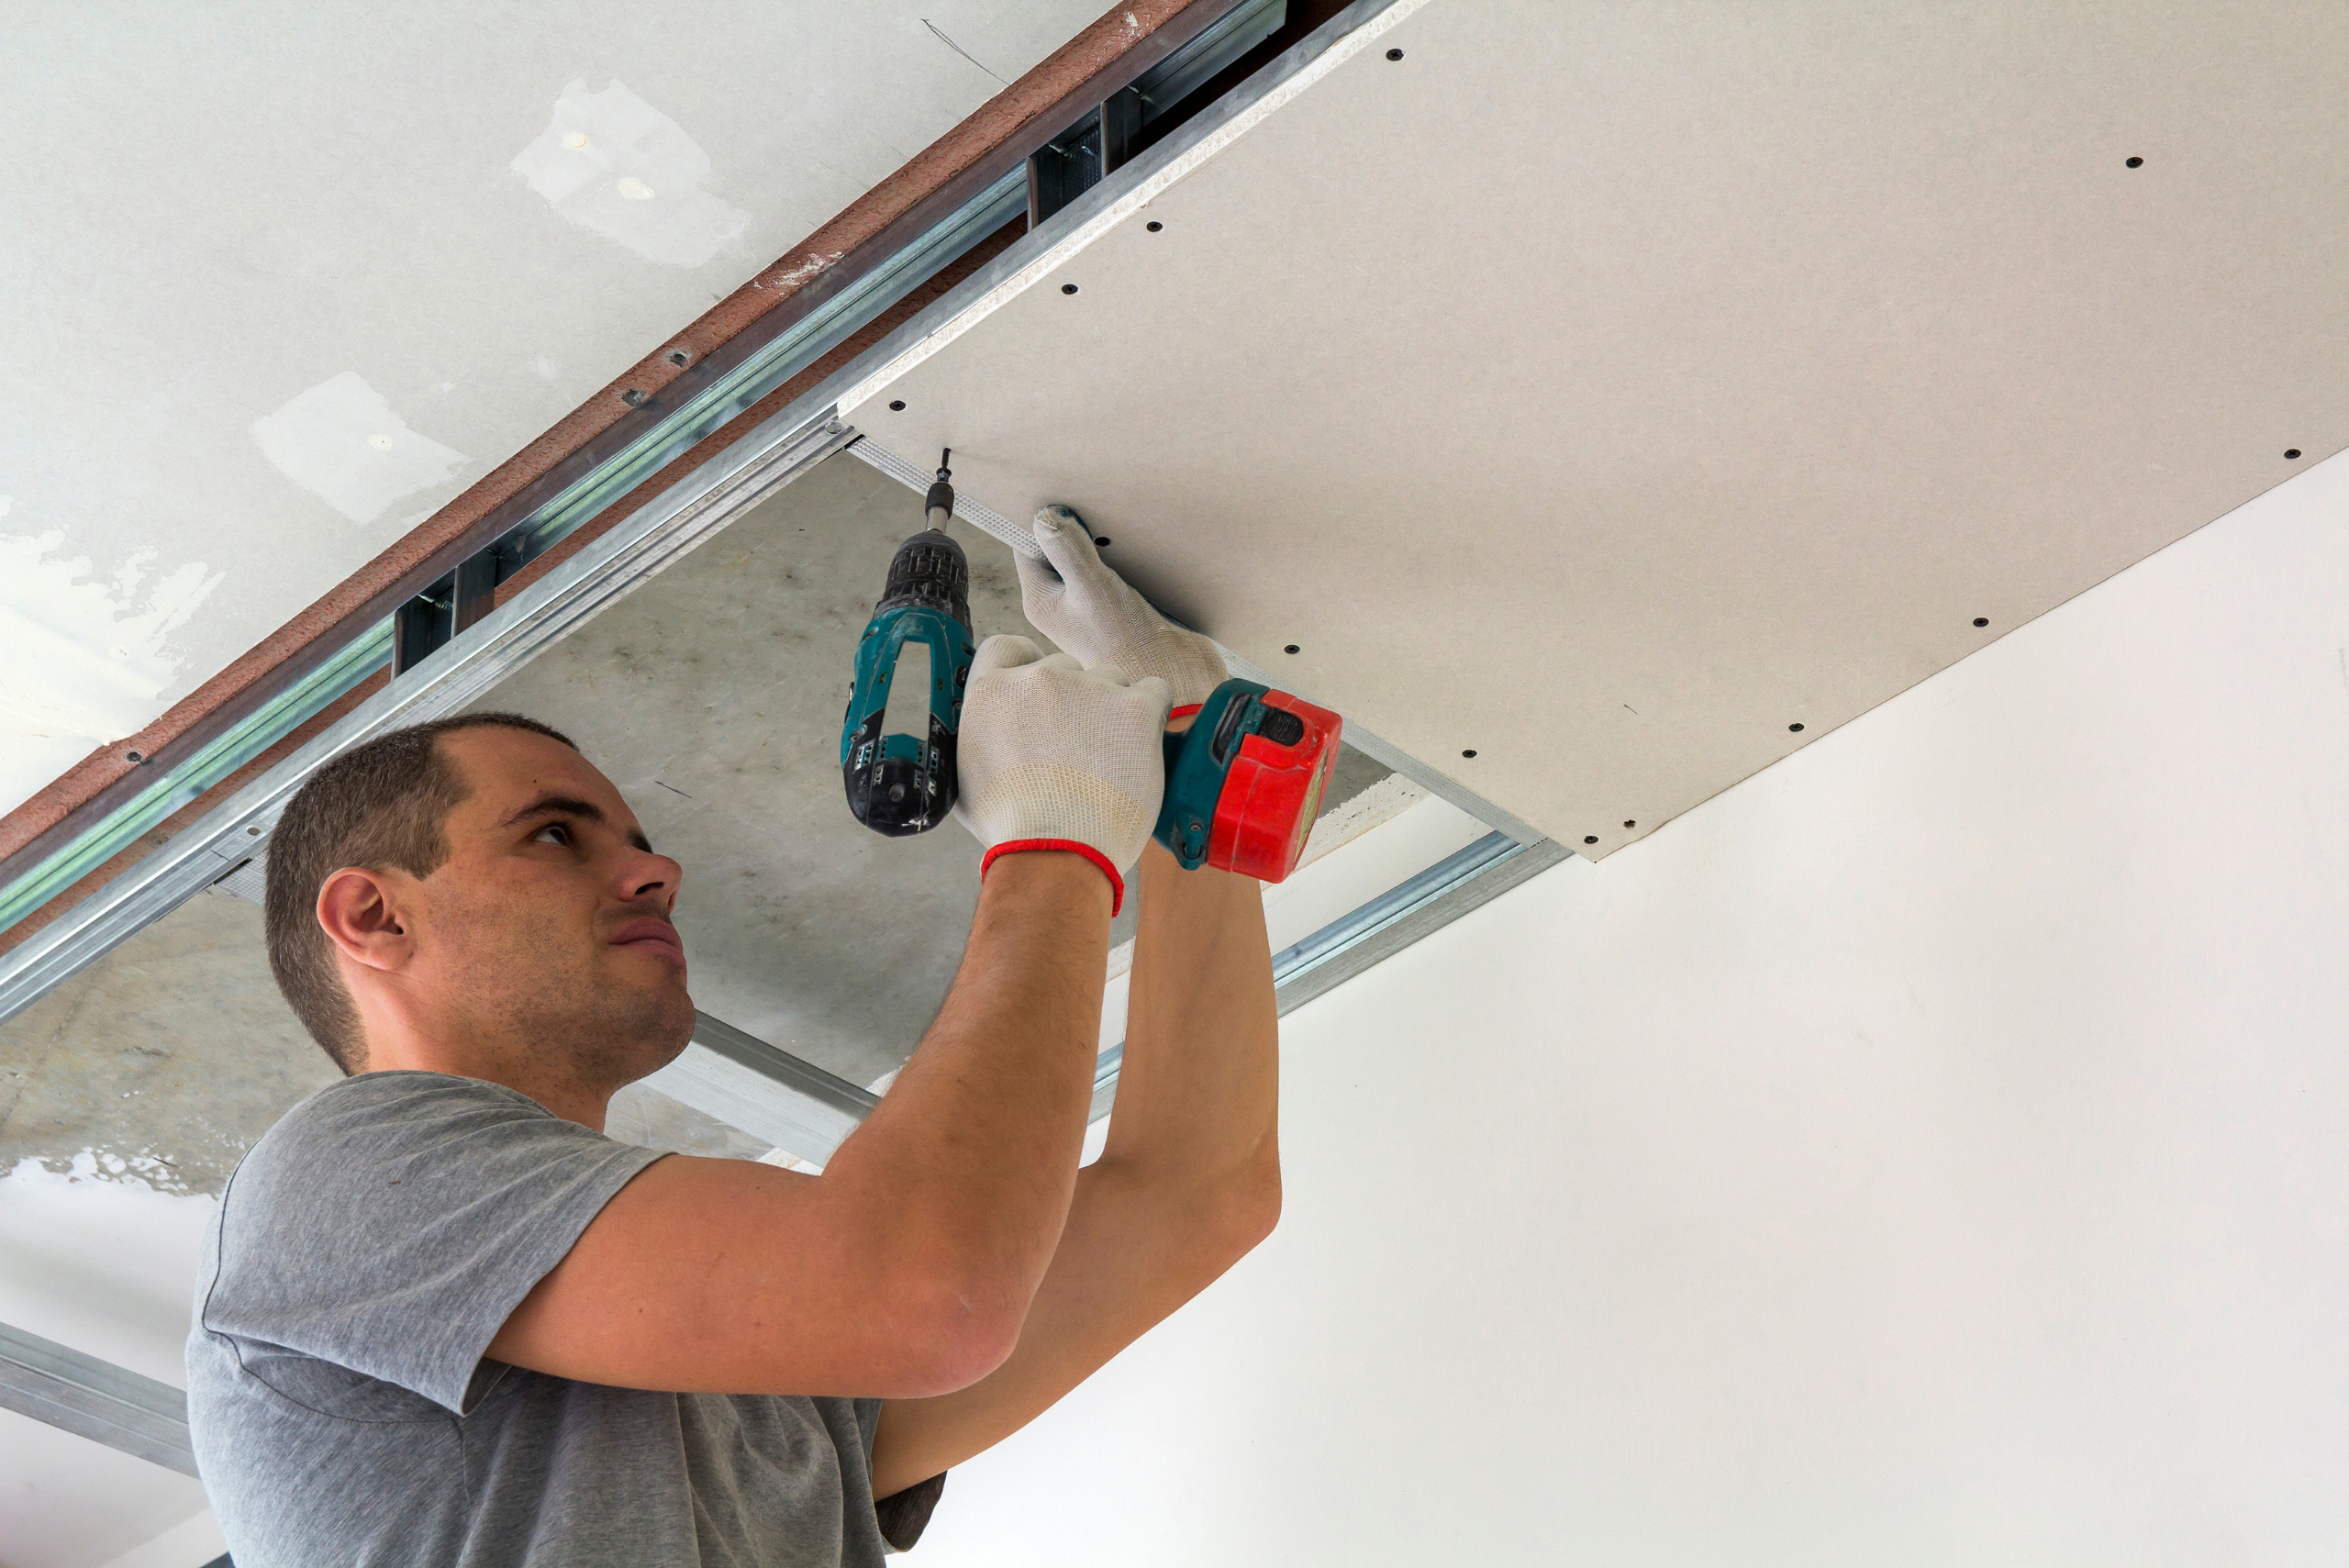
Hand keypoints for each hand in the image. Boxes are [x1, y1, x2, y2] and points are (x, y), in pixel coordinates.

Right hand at [954, 635, 1171, 909]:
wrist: (1055, 854)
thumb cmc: (1012, 829)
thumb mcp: (965, 777)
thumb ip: (978, 736)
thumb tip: (986, 729)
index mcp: (992, 691)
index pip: (1010, 647)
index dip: (1027, 668)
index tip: (1041, 694)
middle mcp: (1039, 678)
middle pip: (1065, 668)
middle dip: (1074, 700)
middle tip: (1079, 747)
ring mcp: (1091, 689)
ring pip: (1111, 680)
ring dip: (1112, 709)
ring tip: (1110, 759)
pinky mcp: (1136, 708)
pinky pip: (1154, 692)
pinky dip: (1151, 715)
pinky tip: (1139, 748)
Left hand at [1016, 506, 1227, 711]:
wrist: (1175, 676)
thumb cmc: (1127, 641)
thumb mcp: (1094, 588)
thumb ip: (1068, 551)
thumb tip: (1044, 516)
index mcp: (1042, 600)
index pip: (1028, 546)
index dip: (1041, 520)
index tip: (1060, 494)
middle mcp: (1062, 603)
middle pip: (1057, 549)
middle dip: (1075, 525)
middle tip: (1092, 501)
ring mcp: (1091, 605)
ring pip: (1088, 557)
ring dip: (1102, 540)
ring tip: (1117, 521)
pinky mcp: (1121, 606)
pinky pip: (1114, 569)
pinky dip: (1124, 555)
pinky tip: (1139, 546)